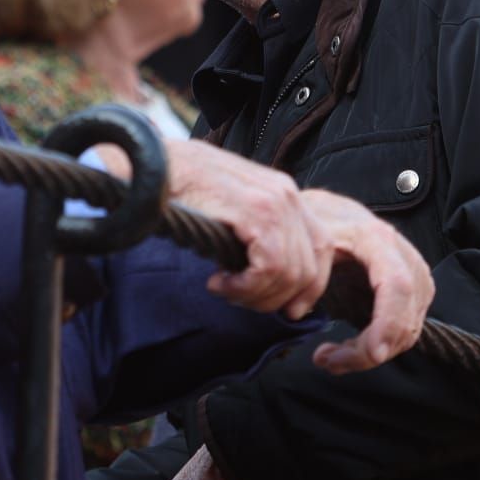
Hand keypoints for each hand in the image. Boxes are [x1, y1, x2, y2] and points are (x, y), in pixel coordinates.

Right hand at [163, 139, 329, 317]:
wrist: (156, 168)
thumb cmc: (185, 190)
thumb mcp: (233, 208)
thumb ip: (257, 233)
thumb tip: (270, 276)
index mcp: (286, 193)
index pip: (323, 246)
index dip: (312, 286)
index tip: (291, 310)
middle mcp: (287, 195)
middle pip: (309, 268)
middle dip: (277, 298)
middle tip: (241, 300)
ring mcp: (275, 202)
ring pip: (289, 273)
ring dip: (255, 295)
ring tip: (225, 290)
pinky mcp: (256, 213)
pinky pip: (269, 268)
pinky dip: (245, 287)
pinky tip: (218, 283)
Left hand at [299, 189, 433, 372]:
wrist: (328, 211)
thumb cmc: (314, 223)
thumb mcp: (305, 237)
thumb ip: (305, 269)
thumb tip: (295, 312)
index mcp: (376, 238)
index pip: (396, 285)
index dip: (388, 322)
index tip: (371, 354)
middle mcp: (404, 255)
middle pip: (406, 315)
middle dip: (371, 350)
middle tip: (328, 361)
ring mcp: (413, 273)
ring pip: (408, 329)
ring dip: (371, 353)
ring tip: (330, 357)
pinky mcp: (412, 289)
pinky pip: (405, 328)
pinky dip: (378, 346)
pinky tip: (348, 348)